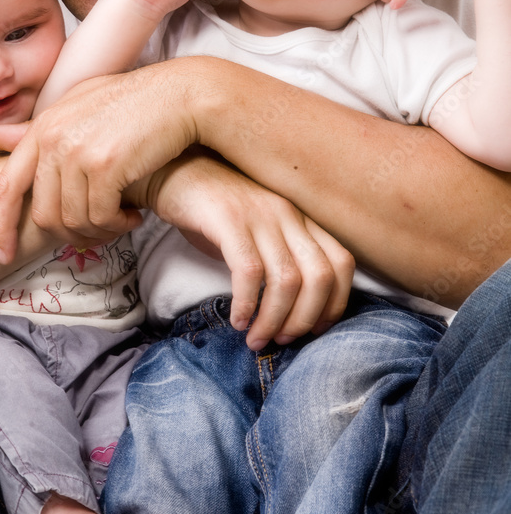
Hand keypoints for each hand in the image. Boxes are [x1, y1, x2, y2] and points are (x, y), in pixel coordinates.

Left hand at [0, 63, 198, 264]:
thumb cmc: (136, 101)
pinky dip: (117, 226)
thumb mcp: (81, 104)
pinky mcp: (106, 166)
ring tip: (120, 222)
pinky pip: (100, 218)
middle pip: (42, 214)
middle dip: (68, 234)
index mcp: (44, 125)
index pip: (7, 186)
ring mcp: (78, 151)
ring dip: (98, 232)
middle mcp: (54, 137)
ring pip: (72, 220)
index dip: (2, 226)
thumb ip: (40, 127)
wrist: (181, 95)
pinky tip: (135, 216)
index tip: (3, 254)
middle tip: (96, 233)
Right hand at [141, 153, 355, 348]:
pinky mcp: (228, 219)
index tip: (313, 331)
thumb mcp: (257, 231)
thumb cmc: (214, 211)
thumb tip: (293, 310)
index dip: (335, 304)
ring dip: (273, 320)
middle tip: (282, 341)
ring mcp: (259, 214)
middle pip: (320, 276)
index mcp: (300, 217)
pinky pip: (249, 271)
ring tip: (256, 339)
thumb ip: (279, 257)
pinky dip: (247, 304)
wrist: (172, 172)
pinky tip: (237, 320)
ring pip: (287, 279)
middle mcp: (287, 213)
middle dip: (304, 319)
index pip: (341, 263)